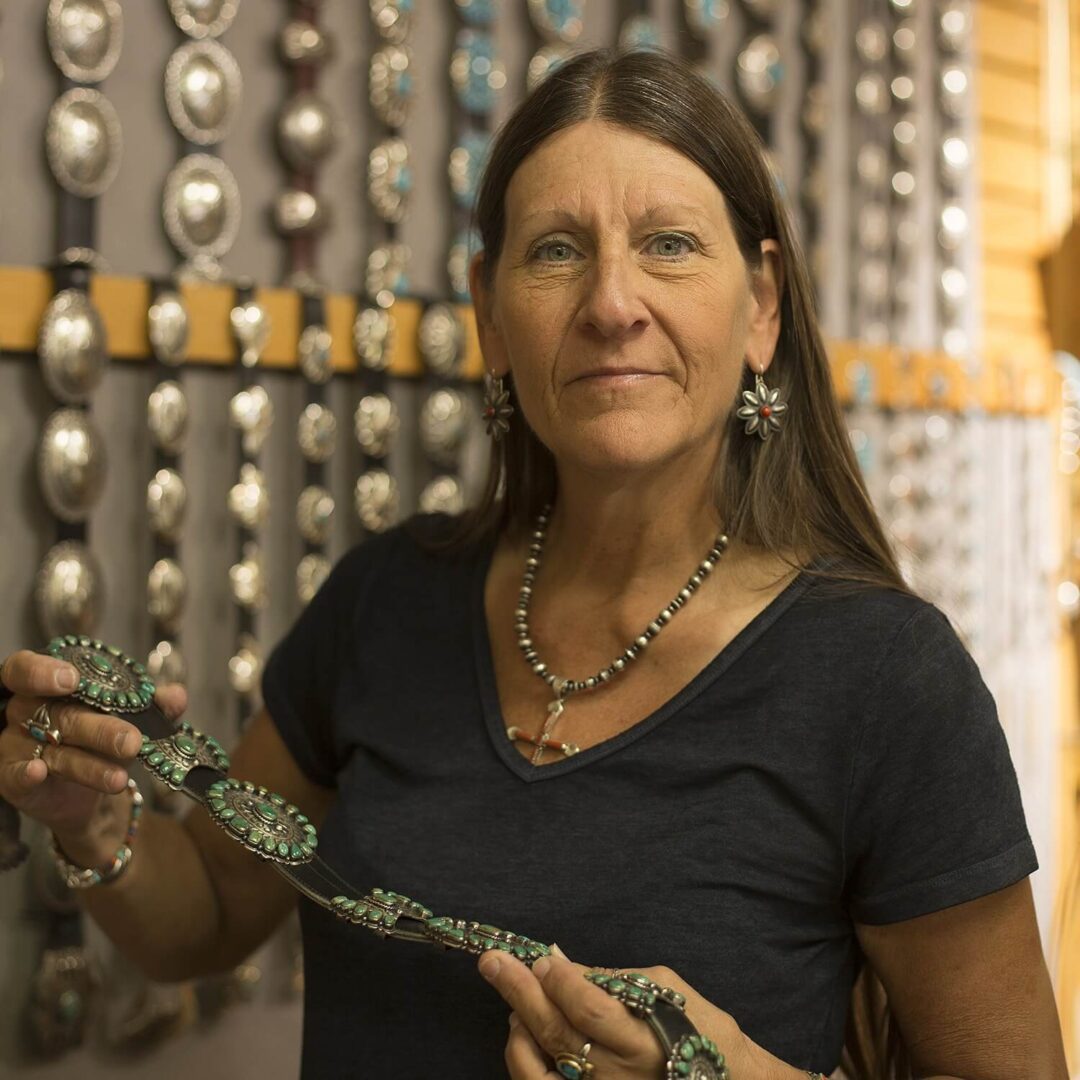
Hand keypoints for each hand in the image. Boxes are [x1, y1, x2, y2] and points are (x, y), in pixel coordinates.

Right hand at [0, 649, 185, 844]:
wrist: (90, 788)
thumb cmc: (103, 737)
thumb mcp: (130, 716)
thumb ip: (151, 704)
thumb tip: (176, 696)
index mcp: (47, 684)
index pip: (27, 668)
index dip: (44, 671)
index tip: (72, 679)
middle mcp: (25, 710)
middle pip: (59, 714)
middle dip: (100, 729)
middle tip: (132, 740)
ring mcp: (15, 744)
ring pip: (52, 749)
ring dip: (88, 764)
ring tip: (121, 776)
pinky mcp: (12, 779)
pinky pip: (14, 774)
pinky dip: (26, 773)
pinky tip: (40, 772)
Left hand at [479, 948, 758, 1078]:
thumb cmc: (699, 1029)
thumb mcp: (665, 989)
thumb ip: (614, 978)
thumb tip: (561, 961)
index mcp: (643, 1041)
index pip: (590, 1009)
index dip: (562, 981)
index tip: (543, 958)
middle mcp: (618, 1076)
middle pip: (556, 1032)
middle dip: (520, 990)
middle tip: (492, 961)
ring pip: (540, 1066)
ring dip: (518, 1025)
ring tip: (512, 995)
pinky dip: (523, 1059)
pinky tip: (520, 1033)